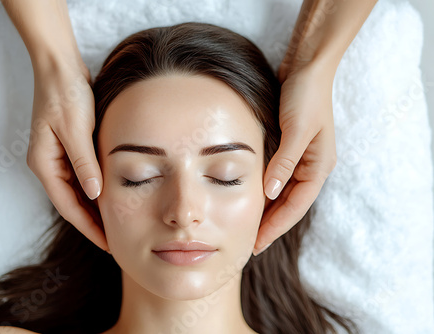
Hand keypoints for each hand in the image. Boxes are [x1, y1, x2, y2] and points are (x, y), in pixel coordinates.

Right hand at [26, 56, 107, 250]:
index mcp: (44, 163)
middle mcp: (47, 163)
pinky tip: (110, 196)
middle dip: (91, 222)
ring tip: (115, 224)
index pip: (68, 206)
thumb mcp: (76, 130)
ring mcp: (56, 156)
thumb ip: (84, 163)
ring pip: (77, 190)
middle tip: (114, 240)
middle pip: (71, 202)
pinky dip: (95, 188)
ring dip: (94, 207)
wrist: (59, 66)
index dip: (88, 226)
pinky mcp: (67, 146)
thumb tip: (94, 195)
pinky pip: (81, 175)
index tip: (106, 243)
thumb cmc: (66, 94)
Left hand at [253, 59, 336, 254]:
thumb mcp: (296, 128)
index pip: (295, 206)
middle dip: (270, 224)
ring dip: (267, 209)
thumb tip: (271, 193)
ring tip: (247, 226)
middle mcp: (312, 166)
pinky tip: (250, 196)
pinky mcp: (290, 147)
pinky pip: (277, 176)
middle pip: (289, 204)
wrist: (308, 65)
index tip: (256, 244)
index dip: (275, 227)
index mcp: (318, 166)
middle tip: (248, 242)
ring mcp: (301, 157)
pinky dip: (265, 189)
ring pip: (283, 192)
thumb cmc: (306, 94)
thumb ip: (284, 161)